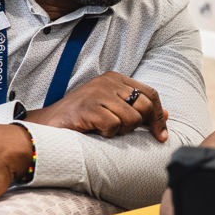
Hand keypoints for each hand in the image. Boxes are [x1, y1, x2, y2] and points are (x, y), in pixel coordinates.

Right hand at [26, 70, 168, 140]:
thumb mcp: (112, 107)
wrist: (48, 124)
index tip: (161, 135)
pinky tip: (94, 131)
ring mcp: (98, 93)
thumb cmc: (82, 117)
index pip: (151, 94)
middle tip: (123, 132)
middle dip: (140, 125)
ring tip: (103, 129)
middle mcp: (108, 82)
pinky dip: (107, 134)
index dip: (159, 116)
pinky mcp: (89, 107)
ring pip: (131, 119)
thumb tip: (166, 115)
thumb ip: (136, 108)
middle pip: (144, 106)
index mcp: (115, 78)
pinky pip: (114, 126)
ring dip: (120, 131)